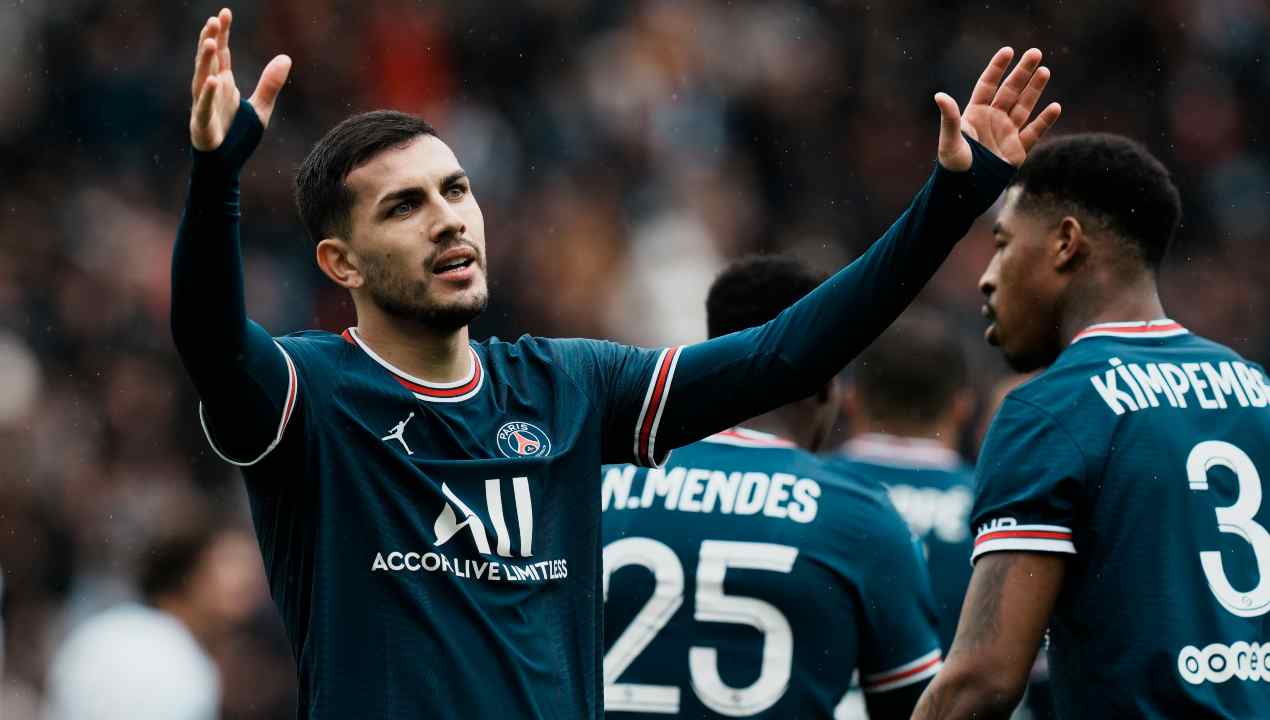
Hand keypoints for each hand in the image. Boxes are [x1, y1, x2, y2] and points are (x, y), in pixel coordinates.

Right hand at [190, 8, 291, 150]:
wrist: (225, 167)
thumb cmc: (237, 137)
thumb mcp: (260, 108)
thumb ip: (270, 84)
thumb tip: (286, 57)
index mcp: (223, 84)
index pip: (222, 53)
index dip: (222, 34)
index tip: (224, 13)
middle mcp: (211, 90)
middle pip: (209, 60)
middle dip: (210, 39)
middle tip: (214, 19)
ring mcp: (204, 106)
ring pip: (202, 78)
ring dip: (205, 60)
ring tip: (209, 41)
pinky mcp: (202, 124)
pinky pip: (205, 106)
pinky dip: (208, 93)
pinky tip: (213, 80)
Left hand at [935, 47, 1060, 170]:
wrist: (965, 191)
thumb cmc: (953, 166)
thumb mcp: (950, 141)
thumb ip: (949, 118)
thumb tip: (939, 95)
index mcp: (975, 114)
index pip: (987, 85)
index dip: (997, 68)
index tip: (1008, 51)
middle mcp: (992, 120)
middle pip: (1010, 90)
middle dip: (1022, 72)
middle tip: (1035, 52)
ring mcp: (1006, 133)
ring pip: (1024, 106)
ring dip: (1034, 89)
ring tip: (1044, 70)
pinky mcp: (1017, 150)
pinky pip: (1034, 132)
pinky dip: (1045, 120)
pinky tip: (1055, 107)